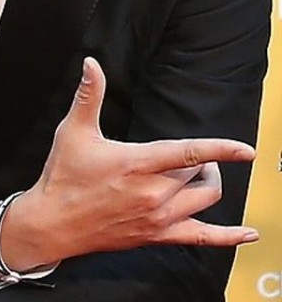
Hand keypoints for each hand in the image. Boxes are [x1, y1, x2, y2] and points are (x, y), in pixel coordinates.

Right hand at [1, 57, 257, 269]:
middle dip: (203, 161)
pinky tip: (249, 234)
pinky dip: (228, 237)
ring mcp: (157, 218)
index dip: (222, 149)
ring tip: (198, 174)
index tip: (247, 150)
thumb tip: (91, 62)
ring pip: (205, 199)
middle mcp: (153, 193)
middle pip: (199, 173)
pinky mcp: (155, 237)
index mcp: (137, 163)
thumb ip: (89, 95)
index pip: (190, 154)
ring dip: (209, 184)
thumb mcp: (74, 131)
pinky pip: (202, 238)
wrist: (52, 224)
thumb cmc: (63, 175)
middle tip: (189, 156)